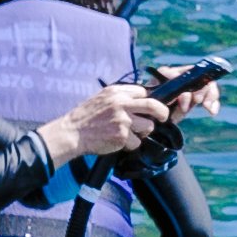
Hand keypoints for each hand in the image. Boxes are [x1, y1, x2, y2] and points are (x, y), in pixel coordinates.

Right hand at [50, 82, 175, 158]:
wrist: (73, 132)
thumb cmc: (87, 116)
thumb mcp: (102, 97)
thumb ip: (120, 97)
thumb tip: (141, 99)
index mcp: (116, 91)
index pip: (143, 92)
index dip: (149, 100)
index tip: (150, 108)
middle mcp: (121, 103)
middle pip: (153, 106)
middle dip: (162, 113)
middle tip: (163, 118)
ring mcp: (122, 120)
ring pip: (148, 126)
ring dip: (142, 132)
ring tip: (127, 133)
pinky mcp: (122, 136)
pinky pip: (137, 142)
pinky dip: (130, 144)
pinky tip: (118, 142)